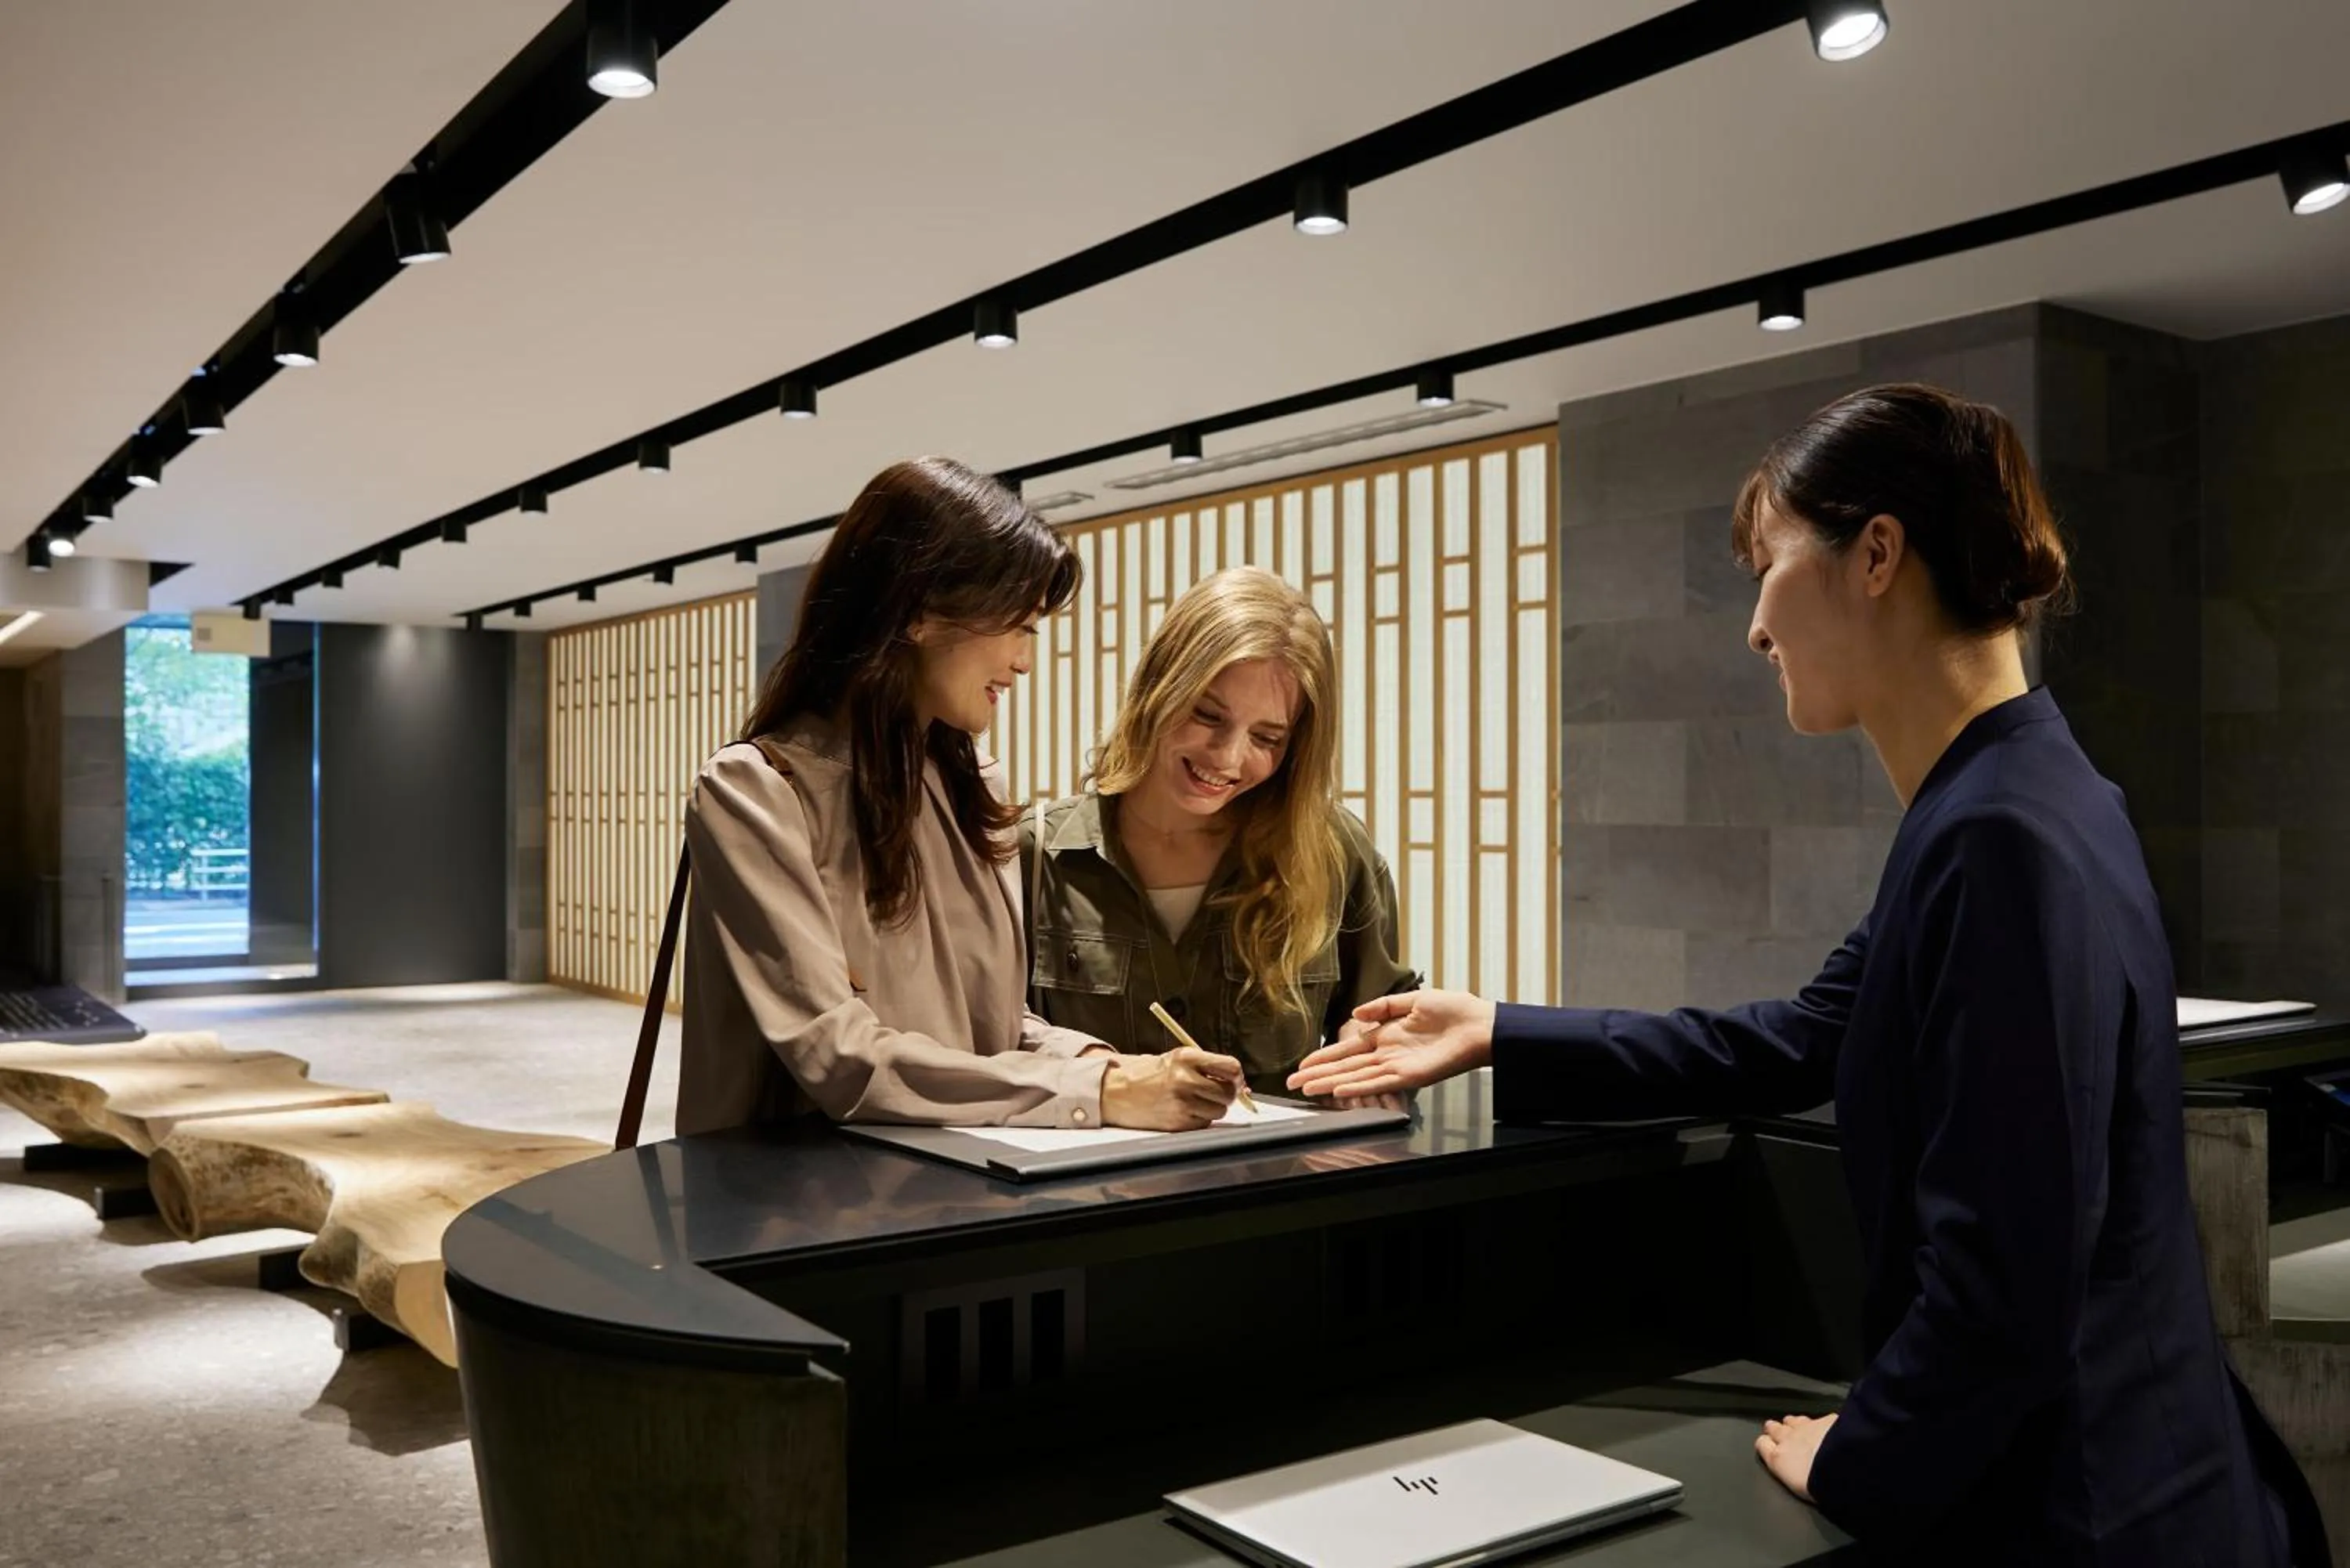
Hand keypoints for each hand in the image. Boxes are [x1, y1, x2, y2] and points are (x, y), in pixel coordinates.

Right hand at [1101, 1046, 1240, 1130]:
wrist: (1117, 1092)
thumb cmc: (1150, 1074)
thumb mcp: (1178, 1059)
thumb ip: (1208, 1067)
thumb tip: (1243, 1086)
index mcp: (1187, 1057)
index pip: (1231, 1067)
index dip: (1237, 1076)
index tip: (1236, 1080)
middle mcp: (1185, 1079)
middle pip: (1229, 1092)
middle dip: (1227, 1094)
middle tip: (1216, 1092)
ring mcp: (1182, 1102)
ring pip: (1220, 1110)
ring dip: (1213, 1108)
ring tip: (1195, 1100)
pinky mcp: (1178, 1122)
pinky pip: (1205, 1123)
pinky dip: (1199, 1119)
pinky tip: (1184, 1110)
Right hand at [1286, 989, 1495, 1097]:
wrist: (1480, 1024)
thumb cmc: (1455, 1011)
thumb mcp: (1414, 1000)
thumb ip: (1383, 1006)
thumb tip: (1356, 1015)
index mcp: (1387, 1036)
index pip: (1348, 1049)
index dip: (1325, 1056)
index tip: (1303, 1064)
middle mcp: (1387, 1054)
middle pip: (1346, 1067)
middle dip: (1319, 1075)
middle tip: (1293, 1083)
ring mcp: (1397, 1066)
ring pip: (1356, 1077)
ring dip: (1331, 1084)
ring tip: (1307, 1090)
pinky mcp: (1409, 1076)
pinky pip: (1378, 1083)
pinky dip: (1358, 1088)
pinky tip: (1339, 1091)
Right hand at [1755, 1412, 1835, 1502]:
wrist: (1844, 1467)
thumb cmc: (1821, 1484)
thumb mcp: (1797, 1487)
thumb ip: (1789, 1473)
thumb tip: (1790, 1474)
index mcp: (1779, 1457)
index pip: (1762, 1444)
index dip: (1765, 1443)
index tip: (1766, 1445)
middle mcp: (1789, 1438)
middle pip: (1774, 1428)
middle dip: (1775, 1429)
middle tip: (1776, 1431)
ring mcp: (1808, 1427)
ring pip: (1794, 1420)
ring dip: (1794, 1424)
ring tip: (1796, 1428)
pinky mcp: (1827, 1420)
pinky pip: (1818, 1418)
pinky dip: (1819, 1423)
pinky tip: (1824, 1428)